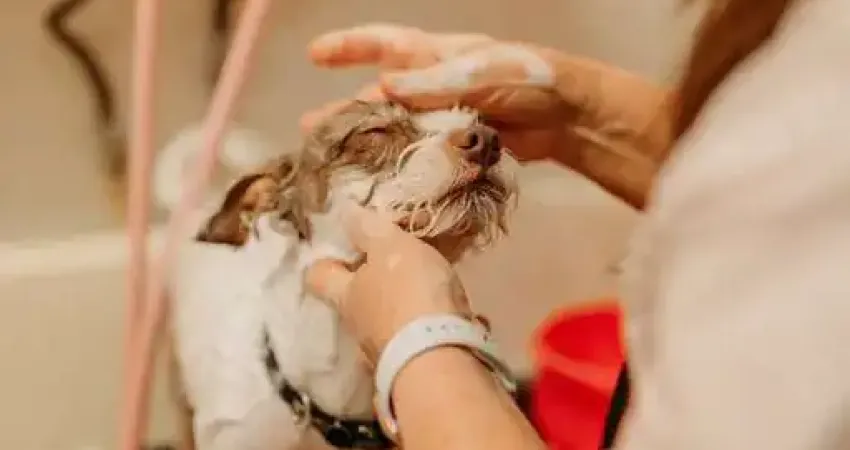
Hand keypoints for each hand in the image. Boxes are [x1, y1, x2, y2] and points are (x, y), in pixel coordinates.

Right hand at [301, 24, 578, 160]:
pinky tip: (381, 180)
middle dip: (347, 110)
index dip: (349, 47)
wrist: (570, 116)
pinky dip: (402, 164)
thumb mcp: (479, 74)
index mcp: (437, 55)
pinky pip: (423, 152)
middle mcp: (435, 82)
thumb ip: (432, 81)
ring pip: (398, 128)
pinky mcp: (460, 144)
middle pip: (382, 95)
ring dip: (369, 142)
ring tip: (338, 162)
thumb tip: (383, 85)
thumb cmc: (529, 79)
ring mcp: (446, 115)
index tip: (314, 56)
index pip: (385, 43)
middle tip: (312, 130)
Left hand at [305, 202, 470, 362]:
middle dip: (373, 285)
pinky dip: (434, 328)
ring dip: (406, 309)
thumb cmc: (409, 294)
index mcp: (346, 295)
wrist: (441, 358)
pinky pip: (420, 341)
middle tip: (398, 265)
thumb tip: (345, 212)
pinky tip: (458, 317)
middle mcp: (358, 326)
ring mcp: (385, 351)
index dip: (324, 262)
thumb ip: (370, 230)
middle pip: (355, 301)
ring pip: (388, 323)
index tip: (338, 249)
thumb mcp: (392, 248)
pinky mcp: (415, 367)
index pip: (318, 277)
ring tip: (436, 290)